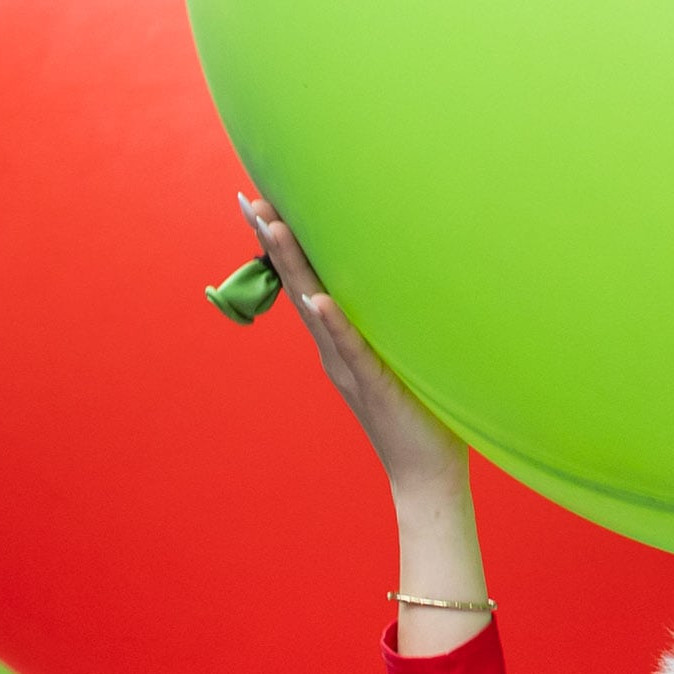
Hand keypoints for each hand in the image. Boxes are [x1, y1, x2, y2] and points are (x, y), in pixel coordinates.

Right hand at [242, 198, 469, 504]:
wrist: (424, 473)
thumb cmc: (420, 414)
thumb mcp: (397, 357)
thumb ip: (388, 324)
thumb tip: (400, 280)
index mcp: (339, 339)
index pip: (305, 281)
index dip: (283, 244)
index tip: (263, 203)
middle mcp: (334, 349)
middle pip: (296, 284)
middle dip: (272, 241)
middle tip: (248, 200)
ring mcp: (349, 366)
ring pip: (314, 308)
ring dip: (291, 266)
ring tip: (271, 227)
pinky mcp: (373, 383)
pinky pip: (350, 347)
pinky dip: (332, 323)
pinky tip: (317, 299)